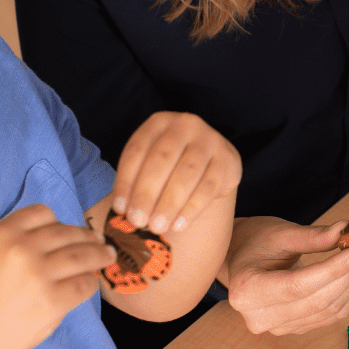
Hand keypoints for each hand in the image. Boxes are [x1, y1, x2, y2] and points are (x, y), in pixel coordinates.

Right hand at [0, 204, 114, 348]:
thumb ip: (19, 244)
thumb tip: (65, 238)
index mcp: (2, 233)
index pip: (43, 212)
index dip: (59, 222)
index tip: (69, 230)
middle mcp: (21, 248)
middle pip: (68, 232)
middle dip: (87, 237)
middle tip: (100, 241)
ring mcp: (38, 274)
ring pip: (83, 255)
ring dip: (99, 255)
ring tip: (108, 255)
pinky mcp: (52, 300)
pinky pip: (84, 284)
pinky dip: (90, 283)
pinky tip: (89, 284)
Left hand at [111, 112, 240, 234]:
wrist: (210, 168)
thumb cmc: (171, 169)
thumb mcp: (150, 167)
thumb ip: (136, 185)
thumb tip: (123, 212)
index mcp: (158, 122)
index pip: (137, 150)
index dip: (126, 181)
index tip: (120, 209)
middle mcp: (185, 124)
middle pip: (162, 159)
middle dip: (147, 193)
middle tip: (137, 221)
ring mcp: (210, 139)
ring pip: (186, 173)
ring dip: (169, 203)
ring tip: (156, 227)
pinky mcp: (228, 159)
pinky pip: (209, 186)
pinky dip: (192, 208)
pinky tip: (178, 225)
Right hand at [220, 217, 348, 335]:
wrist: (243, 262)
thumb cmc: (255, 244)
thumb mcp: (280, 233)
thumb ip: (313, 236)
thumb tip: (346, 231)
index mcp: (246, 290)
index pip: (296, 286)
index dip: (331, 270)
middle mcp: (260, 316)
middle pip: (316, 301)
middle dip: (347, 273)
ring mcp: (279, 327)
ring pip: (328, 310)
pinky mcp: (296, 328)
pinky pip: (331, 315)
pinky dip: (348, 293)